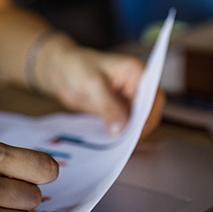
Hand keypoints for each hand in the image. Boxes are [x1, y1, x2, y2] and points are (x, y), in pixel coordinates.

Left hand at [36, 37, 165, 138]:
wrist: (60, 70)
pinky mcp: (118, 110)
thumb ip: (107, 107)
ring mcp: (128, 98)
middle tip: (124, 142)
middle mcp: (137, 85)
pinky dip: (120, 133)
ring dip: (129, 132)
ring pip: (137, 121)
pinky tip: (111, 142)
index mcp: (136, 72)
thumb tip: (120, 129)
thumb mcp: (92, 85)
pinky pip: (124, 125)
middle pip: (148, 112)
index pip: (152, 97)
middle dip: (139, 127)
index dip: (148, 116)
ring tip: (117, 145)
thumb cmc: (76, 66)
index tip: (136, 132)